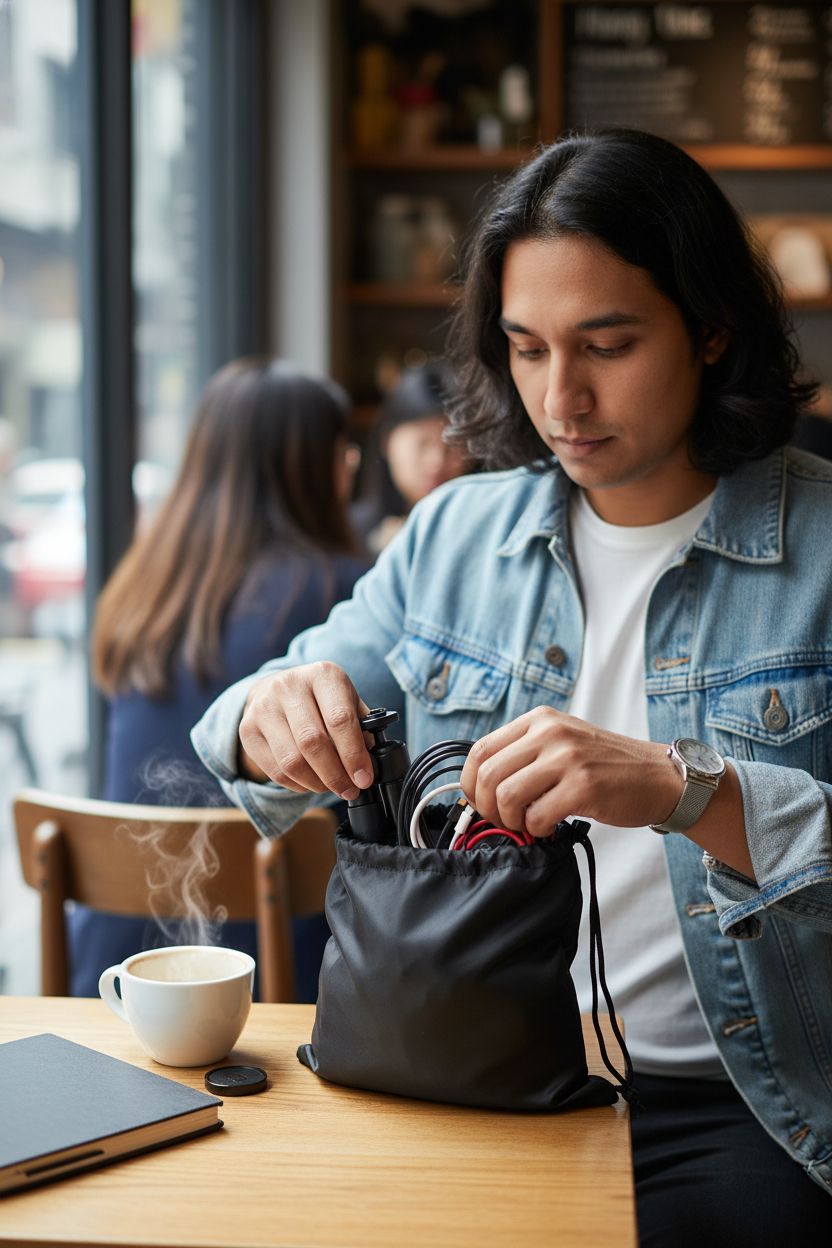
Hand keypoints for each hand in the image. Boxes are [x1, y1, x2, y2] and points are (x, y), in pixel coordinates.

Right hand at [238, 662, 372, 799]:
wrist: (277, 689)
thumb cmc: (321, 699)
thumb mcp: (346, 700)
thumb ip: (363, 727)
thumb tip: (371, 761)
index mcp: (322, 674)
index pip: (339, 719)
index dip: (354, 755)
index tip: (364, 778)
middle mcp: (289, 685)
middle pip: (313, 742)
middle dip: (335, 774)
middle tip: (349, 790)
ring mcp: (264, 706)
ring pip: (292, 760)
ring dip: (316, 783)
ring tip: (331, 787)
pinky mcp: (247, 729)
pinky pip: (275, 770)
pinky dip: (297, 785)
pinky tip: (310, 783)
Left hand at [459, 707, 680, 836]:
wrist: (657, 777)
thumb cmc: (606, 766)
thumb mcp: (561, 742)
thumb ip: (524, 754)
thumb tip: (479, 787)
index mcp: (539, 720)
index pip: (479, 750)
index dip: (471, 785)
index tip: (482, 804)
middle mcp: (550, 733)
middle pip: (487, 776)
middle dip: (488, 809)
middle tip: (505, 822)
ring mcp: (567, 757)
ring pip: (506, 796)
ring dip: (511, 821)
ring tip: (528, 825)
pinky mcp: (583, 785)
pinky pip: (536, 816)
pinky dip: (536, 830)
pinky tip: (550, 828)